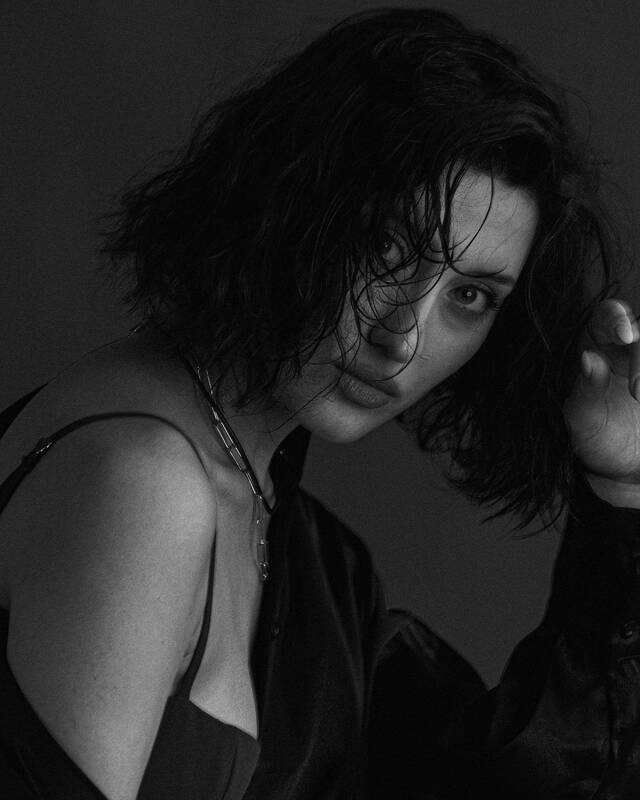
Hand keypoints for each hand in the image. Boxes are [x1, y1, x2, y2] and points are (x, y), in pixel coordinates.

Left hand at [563, 298, 639, 504]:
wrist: (624, 468)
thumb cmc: (595, 439)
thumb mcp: (583, 420)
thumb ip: (586, 391)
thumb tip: (589, 359)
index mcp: (598, 349)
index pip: (605, 317)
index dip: (616, 317)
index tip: (625, 334)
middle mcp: (628, 348)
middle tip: (637, 394)